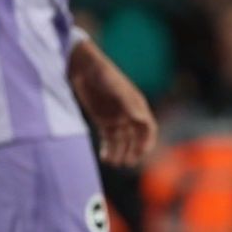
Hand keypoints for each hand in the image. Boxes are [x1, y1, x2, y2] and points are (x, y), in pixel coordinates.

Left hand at [69, 41, 156, 167]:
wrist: (83, 67)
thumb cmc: (103, 74)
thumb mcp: (116, 87)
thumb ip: (128, 103)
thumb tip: (142, 119)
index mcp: (137, 105)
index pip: (148, 128)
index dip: (147, 142)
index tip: (141, 153)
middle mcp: (129, 114)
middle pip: (136, 138)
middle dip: (132, 151)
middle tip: (125, 163)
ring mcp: (116, 118)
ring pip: (121, 141)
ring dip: (119, 153)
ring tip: (112, 162)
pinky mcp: (103, 121)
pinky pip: (108, 139)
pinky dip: (108, 149)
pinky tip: (104, 158)